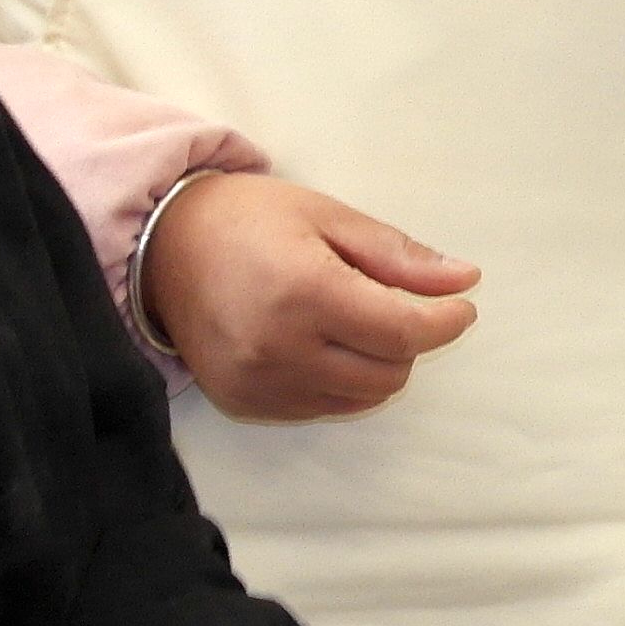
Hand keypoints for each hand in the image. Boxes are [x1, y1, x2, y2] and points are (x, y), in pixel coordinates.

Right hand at [141, 172, 479, 418]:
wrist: (161, 247)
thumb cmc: (249, 220)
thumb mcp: (329, 217)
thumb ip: (398, 256)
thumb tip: (463, 281)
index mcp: (304, 291)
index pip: (403, 333)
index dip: (445, 323)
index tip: (461, 308)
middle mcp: (279, 347)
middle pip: (388, 374)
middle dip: (408, 342)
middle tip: (392, 305)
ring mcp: (258, 382)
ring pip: (359, 398)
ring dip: (376, 366)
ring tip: (351, 322)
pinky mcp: (243, 402)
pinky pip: (321, 408)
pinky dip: (338, 383)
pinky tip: (318, 343)